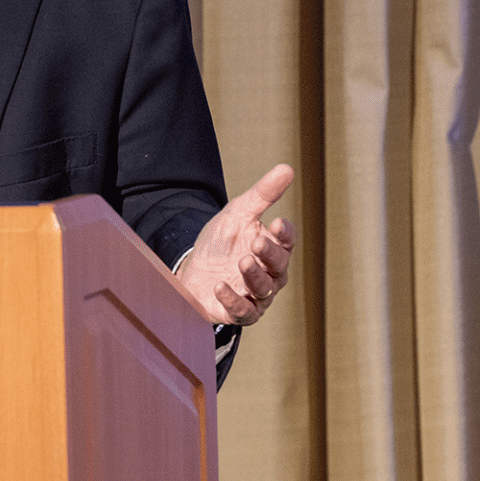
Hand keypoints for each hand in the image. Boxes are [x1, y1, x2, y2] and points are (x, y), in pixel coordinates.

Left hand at [176, 164, 296, 325]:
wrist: (192, 269)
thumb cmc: (220, 242)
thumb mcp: (237, 213)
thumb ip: (263, 194)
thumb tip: (287, 168)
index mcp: (272, 248)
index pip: (287, 242)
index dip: (285, 234)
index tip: (278, 222)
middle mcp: (269, 274)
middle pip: (278, 266)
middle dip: (269, 254)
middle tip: (257, 242)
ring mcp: (255, 295)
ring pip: (264, 290)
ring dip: (254, 276)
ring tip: (242, 261)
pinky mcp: (237, 312)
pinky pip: (242, 311)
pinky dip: (233, 300)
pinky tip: (220, 287)